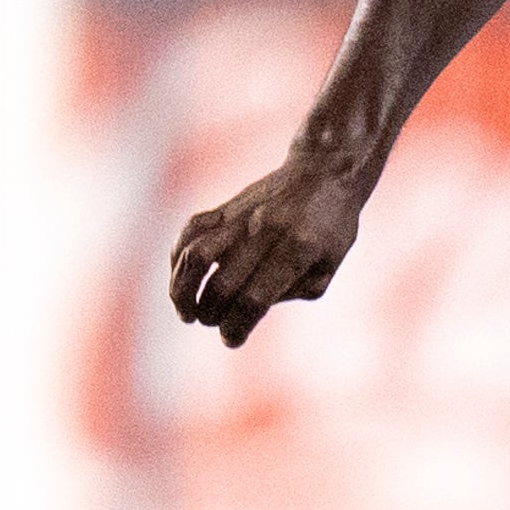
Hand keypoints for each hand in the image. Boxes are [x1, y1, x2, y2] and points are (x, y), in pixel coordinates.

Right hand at [168, 152, 370, 347]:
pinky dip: (177, 258)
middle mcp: (264, 233)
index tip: (230, 339)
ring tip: (186, 311)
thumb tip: (251, 309)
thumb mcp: (327, 265)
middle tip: (212, 322)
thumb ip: (293, 291)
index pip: (254, 299)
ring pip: (195, 255)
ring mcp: (241, 217)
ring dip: (181, 291)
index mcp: (296, 250)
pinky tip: (180, 278)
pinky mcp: (226, 207)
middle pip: (221, 285)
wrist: (324, 169)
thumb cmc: (332, 225)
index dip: (236, 326)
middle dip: (210, 315)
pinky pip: (191, 230)